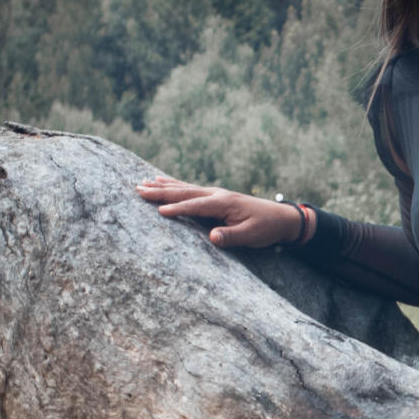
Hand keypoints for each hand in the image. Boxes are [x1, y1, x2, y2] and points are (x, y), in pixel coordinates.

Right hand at [134, 175, 303, 248]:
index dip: (177, 209)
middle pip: (184, 192)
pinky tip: (161, 181)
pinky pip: (189, 188)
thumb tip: (213, 238)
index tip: (159, 211)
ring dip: (163, 186)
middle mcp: (216, 194)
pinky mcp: (214, 196)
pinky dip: (174, 184)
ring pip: (184, 187)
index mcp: (223, 203)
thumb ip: (232, 236)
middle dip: (160, 192)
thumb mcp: (252, 236)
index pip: (195, 206)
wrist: (280, 217)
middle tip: (138, 190)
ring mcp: (215, 193)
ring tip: (142, 183)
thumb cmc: (265, 228)